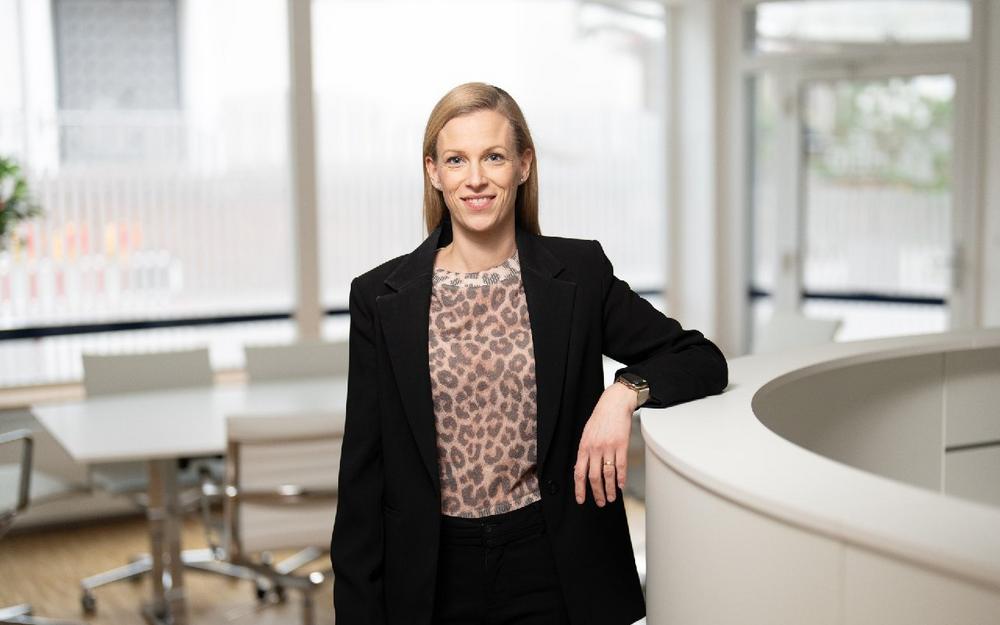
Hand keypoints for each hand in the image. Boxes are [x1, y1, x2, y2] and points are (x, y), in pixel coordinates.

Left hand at [574, 382, 636, 506]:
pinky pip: (621, 466)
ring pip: (608, 475)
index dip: (579, 488)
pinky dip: (621, 478)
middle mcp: (594, 449)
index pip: (579, 472)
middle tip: (601, 502)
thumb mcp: (586, 434)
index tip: (581, 499)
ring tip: (612, 497)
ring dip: (610, 489)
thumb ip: (584, 451)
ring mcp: (608, 448)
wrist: (614, 404)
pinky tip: (621, 485)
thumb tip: (581, 468)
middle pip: (593, 477)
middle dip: (597, 493)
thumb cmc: (600, 418)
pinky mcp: (621, 445)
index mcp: (584, 447)